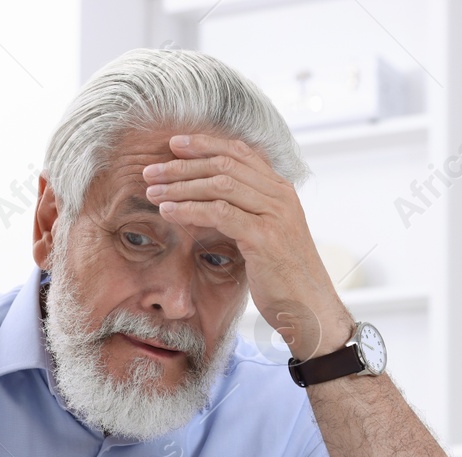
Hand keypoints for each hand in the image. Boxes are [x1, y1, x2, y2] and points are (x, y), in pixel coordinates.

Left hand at [142, 133, 352, 359]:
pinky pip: (220, 213)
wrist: (310, 307)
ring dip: (181, 186)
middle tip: (151, 171)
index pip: (240, 152)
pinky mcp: (264, 238)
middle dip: (183, 165)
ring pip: (220, 185)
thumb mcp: (268, 235)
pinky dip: (190, 209)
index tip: (174, 145)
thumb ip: (248, 212)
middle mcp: (280, 195)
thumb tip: (212, 201)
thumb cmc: (284, 276)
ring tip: (152, 191)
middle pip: (225, 165)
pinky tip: (168, 211)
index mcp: (280, 190)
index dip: (205, 144)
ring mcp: (274, 215)